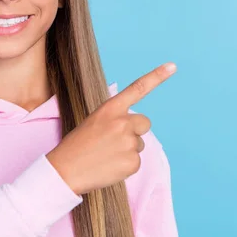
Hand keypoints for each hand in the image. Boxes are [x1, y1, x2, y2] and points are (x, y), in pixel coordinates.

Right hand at [46, 62, 176, 194]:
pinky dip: (125, 166)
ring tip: (105, 155)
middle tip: (114, 142)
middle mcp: (122, 122)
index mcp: (110, 108)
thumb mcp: (93, 122)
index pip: (137, 88)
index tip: (172, 66)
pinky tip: (108, 166)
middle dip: (135, 131)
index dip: (157, 76)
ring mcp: (129, 142)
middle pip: (144, 123)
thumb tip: (133, 131)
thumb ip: (115, 120)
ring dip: (127, 150)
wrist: (64, 170)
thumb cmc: (77, 146)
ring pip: (139, 145)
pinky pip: (136, 162)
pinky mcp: (132, 162)